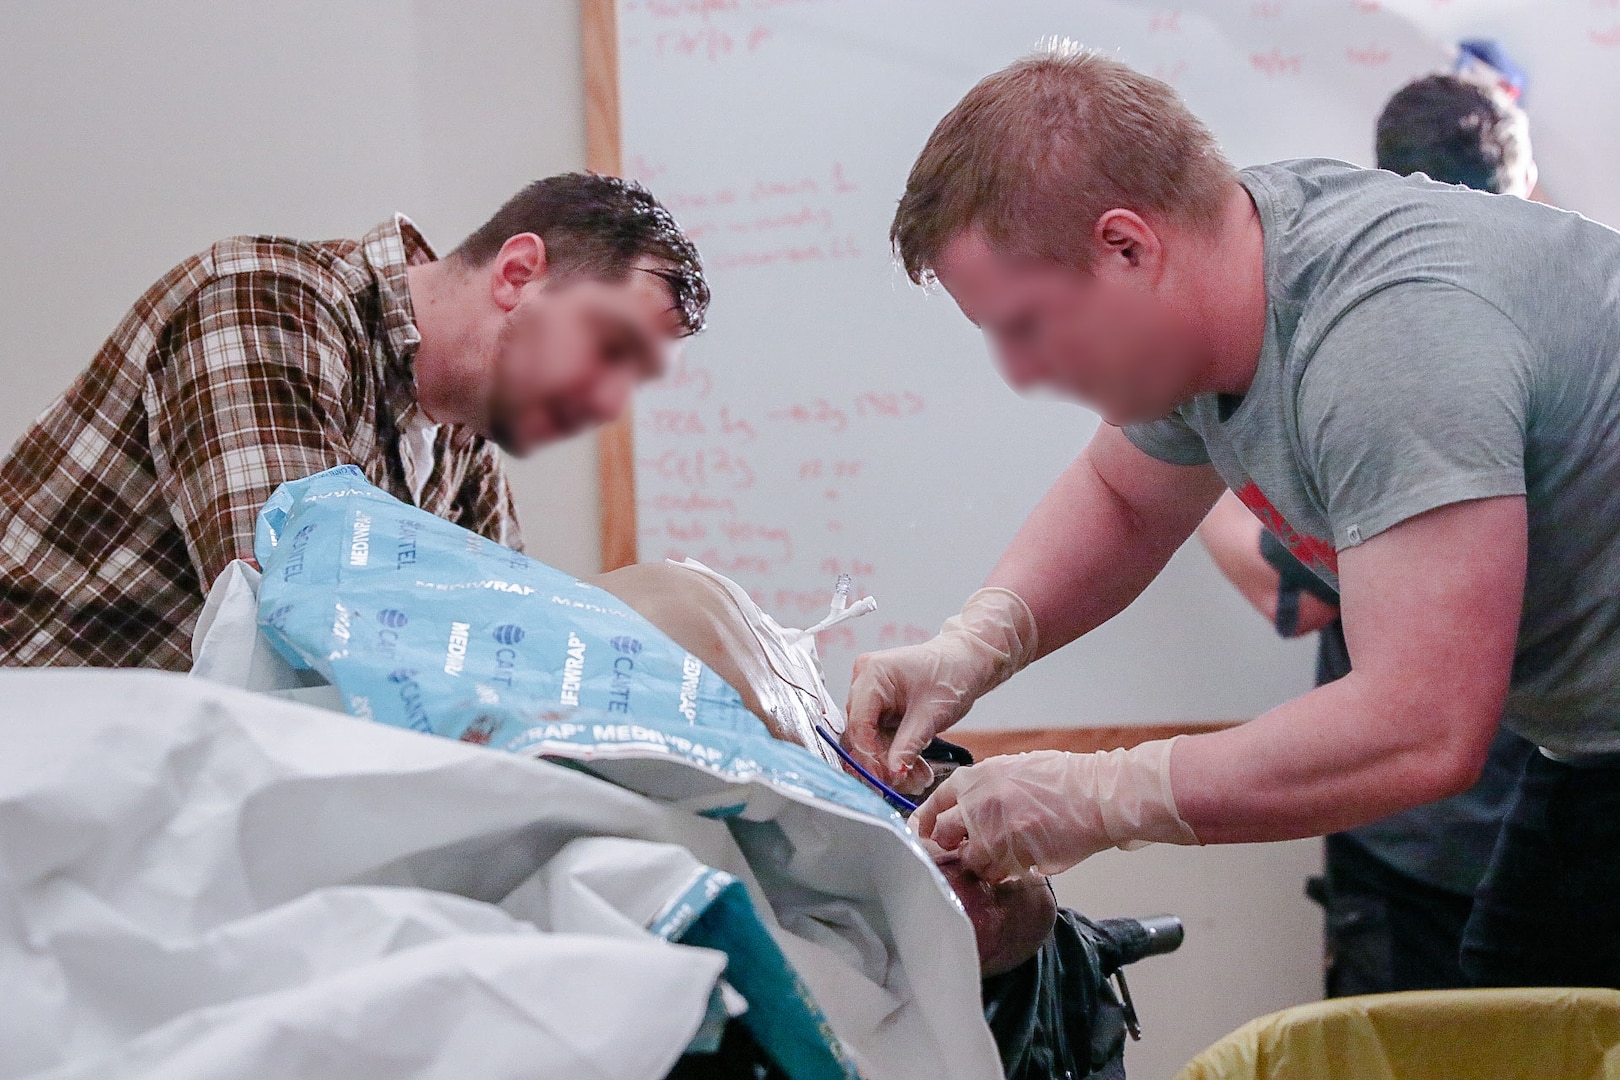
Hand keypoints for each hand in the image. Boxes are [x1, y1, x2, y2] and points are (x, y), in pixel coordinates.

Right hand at [843, 588, 1036, 793]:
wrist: (967, 663)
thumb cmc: (952, 674)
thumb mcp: (931, 714)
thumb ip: (908, 745)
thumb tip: (892, 773)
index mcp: (872, 673)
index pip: (858, 722)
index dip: (868, 754)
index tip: (883, 778)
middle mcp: (864, 680)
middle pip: (860, 732)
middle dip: (881, 761)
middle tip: (902, 783)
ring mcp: (870, 692)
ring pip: (870, 737)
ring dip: (890, 760)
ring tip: (916, 778)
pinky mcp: (879, 704)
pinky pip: (879, 734)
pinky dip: (895, 751)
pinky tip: (913, 767)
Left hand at [911, 740, 1199, 880]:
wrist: (1098, 795)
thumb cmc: (1062, 780)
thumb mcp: (1013, 769)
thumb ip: (983, 787)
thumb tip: (963, 807)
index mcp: (976, 778)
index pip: (933, 803)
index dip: (925, 822)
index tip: (923, 833)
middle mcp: (978, 804)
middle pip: (943, 836)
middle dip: (950, 846)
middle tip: (964, 851)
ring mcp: (995, 833)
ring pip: (971, 862)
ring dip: (981, 865)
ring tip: (1001, 858)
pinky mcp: (1015, 858)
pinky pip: (998, 874)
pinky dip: (1005, 874)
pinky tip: (1020, 864)